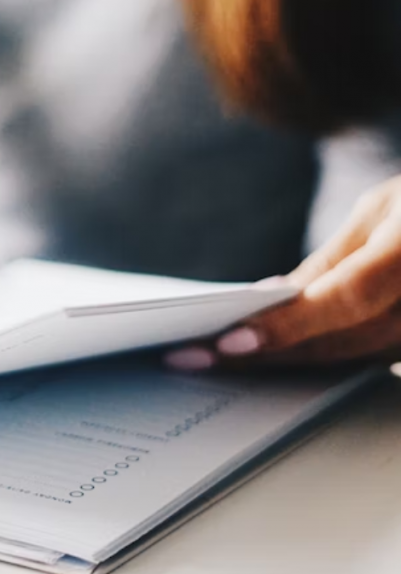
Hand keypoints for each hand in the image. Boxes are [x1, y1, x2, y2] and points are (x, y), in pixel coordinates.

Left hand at [166, 175, 400, 370]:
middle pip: (341, 342)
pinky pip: (369, 362)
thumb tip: (275, 298)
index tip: (229, 342)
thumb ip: (333, 259)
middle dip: (264, 353)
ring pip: (352, 360)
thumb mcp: (385, 209)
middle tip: (192, 358)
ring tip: (215, 361)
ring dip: (282, 364)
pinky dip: (317, 361)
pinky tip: (269, 359)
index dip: (288, 325)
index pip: (347, 298)